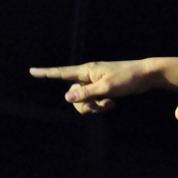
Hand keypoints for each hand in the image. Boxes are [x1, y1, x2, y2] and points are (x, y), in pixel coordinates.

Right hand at [29, 60, 150, 113]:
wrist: (145, 76)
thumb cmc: (127, 79)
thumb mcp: (107, 88)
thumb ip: (87, 94)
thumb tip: (67, 97)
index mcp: (87, 71)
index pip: (62, 72)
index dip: (46, 73)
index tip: (32, 71)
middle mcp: (89, 76)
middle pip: (74, 95)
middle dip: (84, 105)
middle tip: (101, 105)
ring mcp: (96, 82)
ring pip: (84, 100)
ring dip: (95, 107)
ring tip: (109, 103)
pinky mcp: (104, 88)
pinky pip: (94, 101)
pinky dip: (101, 105)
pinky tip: (113, 103)